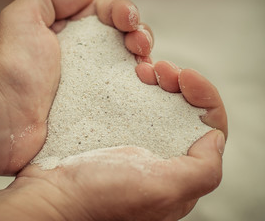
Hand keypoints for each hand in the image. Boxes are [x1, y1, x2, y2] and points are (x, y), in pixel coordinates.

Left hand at [0, 0, 153, 183]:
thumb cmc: (9, 70)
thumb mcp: (21, 18)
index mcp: (66, 34)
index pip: (103, 15)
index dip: (121, 12)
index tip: (128, 20)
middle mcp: (80, 58)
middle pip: (121, 40)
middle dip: (139, 34)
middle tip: (140, 44)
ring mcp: (89, 86)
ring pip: (127, 66)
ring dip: (143, 59)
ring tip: (145, 64)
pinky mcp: (94, 111)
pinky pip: (123, 96)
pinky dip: (139, 89)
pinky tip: (144, 85)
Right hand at [9, 66, 227, 220]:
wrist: (49, 195)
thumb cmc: (99, 196)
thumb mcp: (160, 190)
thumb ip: (201, 170)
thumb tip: (215, 138)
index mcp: (179, 172)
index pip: (208, 129)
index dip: (204, 98)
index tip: (185, 77)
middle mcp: (160, 157)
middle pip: (186, 111)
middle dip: (180, 83)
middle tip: (161, 68)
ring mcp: (134, 142)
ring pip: (159, 102)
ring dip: (159, 79)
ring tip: (144, 67)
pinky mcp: (112, 132)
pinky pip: (133, 101)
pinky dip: (136, 83)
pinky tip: (130, 72)